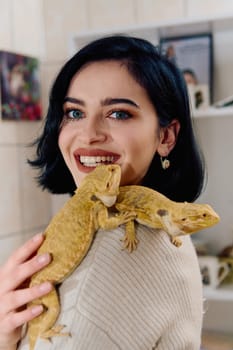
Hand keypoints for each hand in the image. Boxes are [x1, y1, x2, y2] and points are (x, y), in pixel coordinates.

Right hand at [0, 233, 51, 348]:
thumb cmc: (12, 298)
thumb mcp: (17, 281)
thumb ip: (27, 267)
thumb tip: (46, 246)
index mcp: (4, 275)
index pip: (15, 258)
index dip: (27, 247)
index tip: (41, 237)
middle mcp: (1, 288)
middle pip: (15, 275)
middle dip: (32, 265)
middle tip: (48, 256)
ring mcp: (2, 306)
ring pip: (16, 297)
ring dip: (33, 291)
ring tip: (50, 285)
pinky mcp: (6, 323)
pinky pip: (17, 318)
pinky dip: (28, 314)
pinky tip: (41, 308)